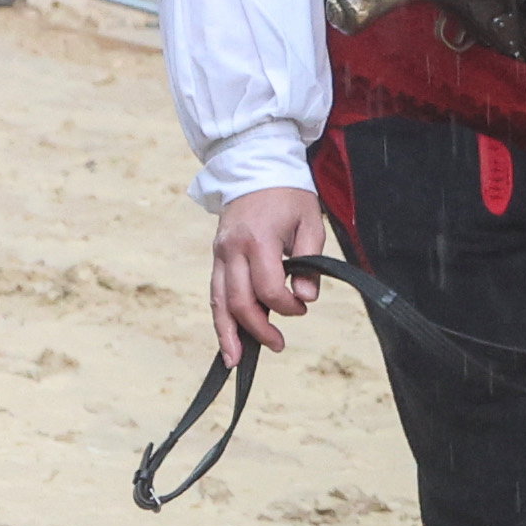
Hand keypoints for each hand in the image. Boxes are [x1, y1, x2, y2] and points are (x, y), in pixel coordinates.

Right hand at [210, 184, 332, 365]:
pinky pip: (215, 291)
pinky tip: (226, 338)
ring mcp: (220, 252)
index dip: (287, 306)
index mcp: (258, 239)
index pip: (268, 288)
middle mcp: (233, 248)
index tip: (302, 308)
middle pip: (239, 301)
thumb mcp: (310, 222)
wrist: (255, 165)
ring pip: (219, 300)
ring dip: (227, 333)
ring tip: (235, 360)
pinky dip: (220, 317)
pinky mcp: (217, 255)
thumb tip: (305, 298)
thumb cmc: (288, 194)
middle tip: (278, 344)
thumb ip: (310, 262)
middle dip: (257, 329)